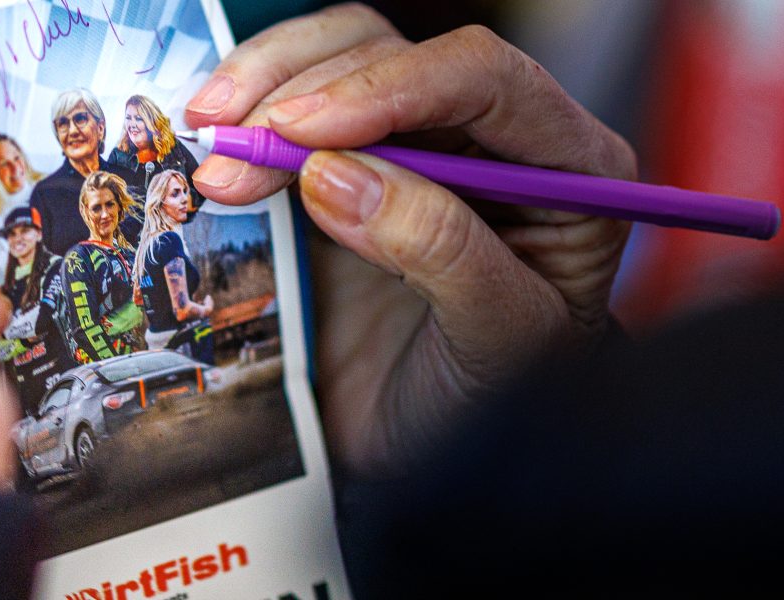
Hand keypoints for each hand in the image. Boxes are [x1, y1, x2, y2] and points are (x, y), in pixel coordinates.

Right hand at [185, 4, 633, 474]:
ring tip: (215, 151)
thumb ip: (439, 251)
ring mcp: (419, 144)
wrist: (441, 456)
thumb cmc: (495, 404)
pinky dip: (251, 112)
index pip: (484, 78)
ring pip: (342, 57)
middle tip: (236, 152)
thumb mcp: (497, 341)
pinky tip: (214, 141)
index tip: (303, 131)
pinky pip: (299, 103)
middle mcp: (497, 139)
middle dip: (305, 96)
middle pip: (399, 57)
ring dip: (265, 90)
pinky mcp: (350, 163)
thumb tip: (339, 177)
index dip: (387, 88)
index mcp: (569, 168)